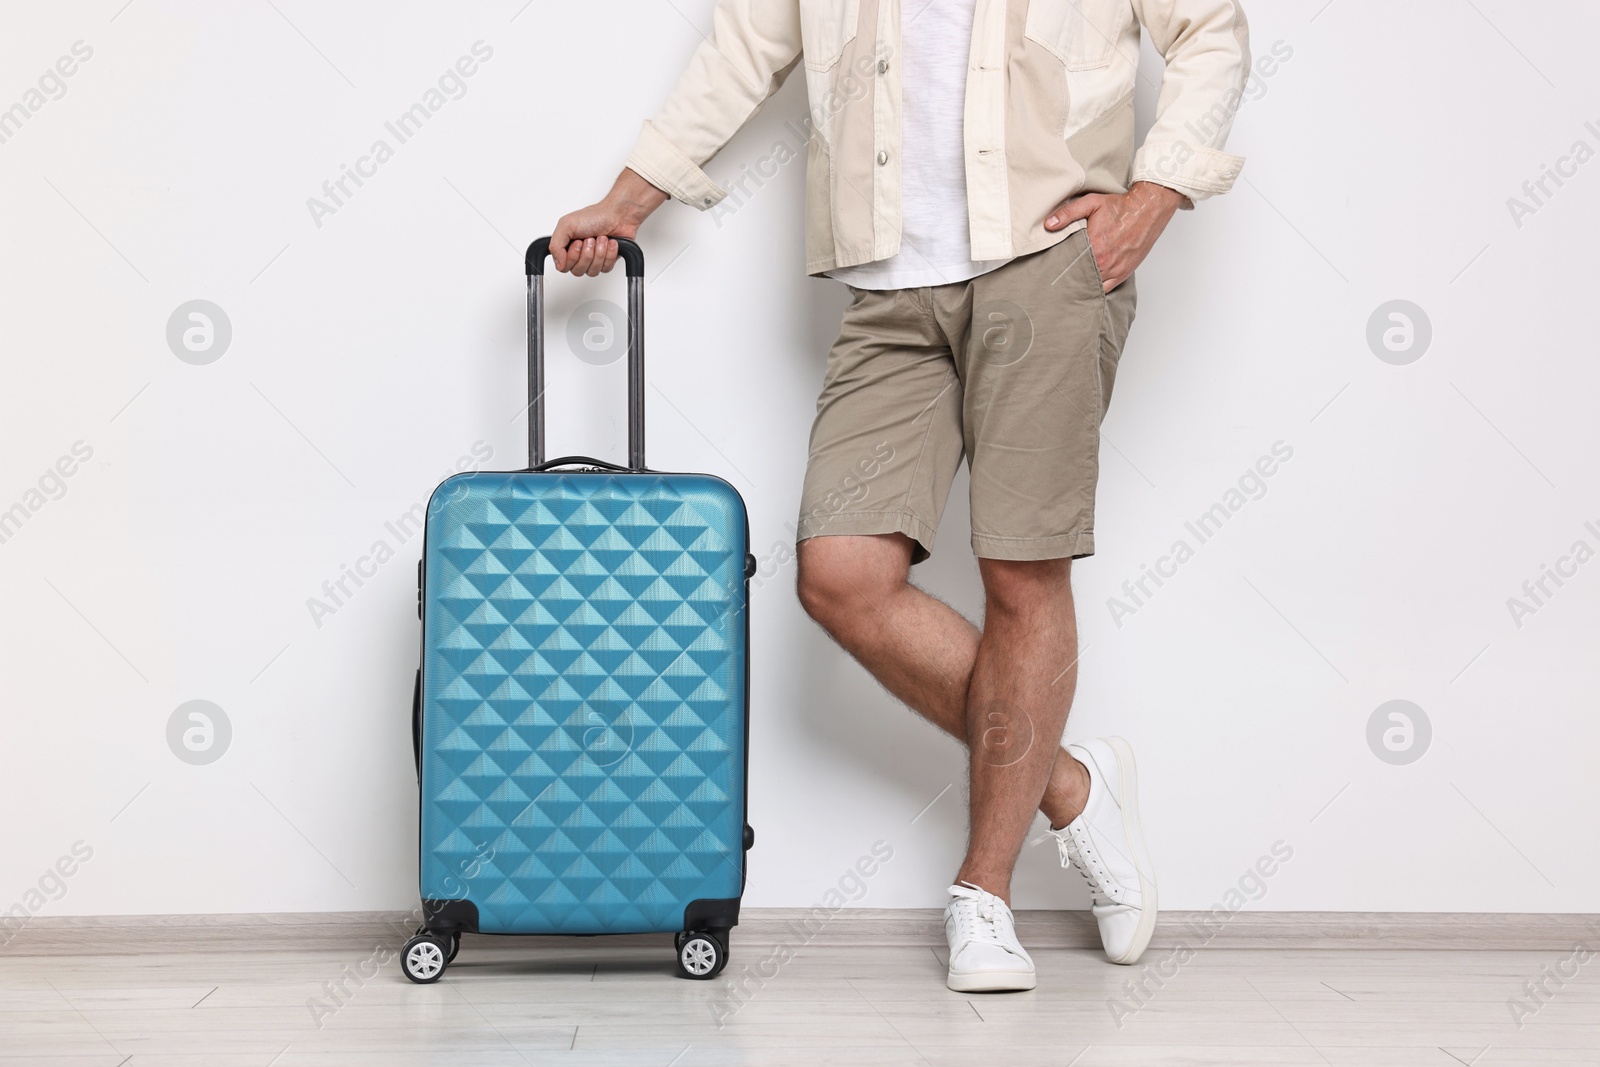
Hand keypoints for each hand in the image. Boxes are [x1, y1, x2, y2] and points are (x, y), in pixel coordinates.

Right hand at [549, 168, 668, 275]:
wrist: (618, 215)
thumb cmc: (594, 216)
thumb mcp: (567, 225)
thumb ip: (555, 245)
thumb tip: (558, 264)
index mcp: (567, 247)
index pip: (564, 267)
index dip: (572, 257)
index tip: (577, 243)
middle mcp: (579, 255)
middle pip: (578, 271)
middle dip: (587, 254)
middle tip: (590, 240)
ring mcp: (594, 259)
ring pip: (592, 271)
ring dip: (599, 253)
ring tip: (601, 239)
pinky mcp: (607, 262)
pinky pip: (606, 268)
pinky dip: (609, 254)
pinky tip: (610, 243)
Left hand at [1043, 182, 1188, 291]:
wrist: (1147, 209)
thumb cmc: (1121, 207)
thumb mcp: (1091, 203)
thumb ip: (1068, 213)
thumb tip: (1048, 224)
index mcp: (1094, 247)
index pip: (1069, 266)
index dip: (1059, 268)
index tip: (1051, 269)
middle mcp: (1105, 263)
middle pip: (1079, 279)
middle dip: (1068, 279)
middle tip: (1057, 280)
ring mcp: (1115, 270)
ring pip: (1092, 287)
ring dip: (1082, 285)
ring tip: (1070, 284)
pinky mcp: (1124, 273)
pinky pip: (1107, 289)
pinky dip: (1096, 289)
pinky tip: (1087, 286)